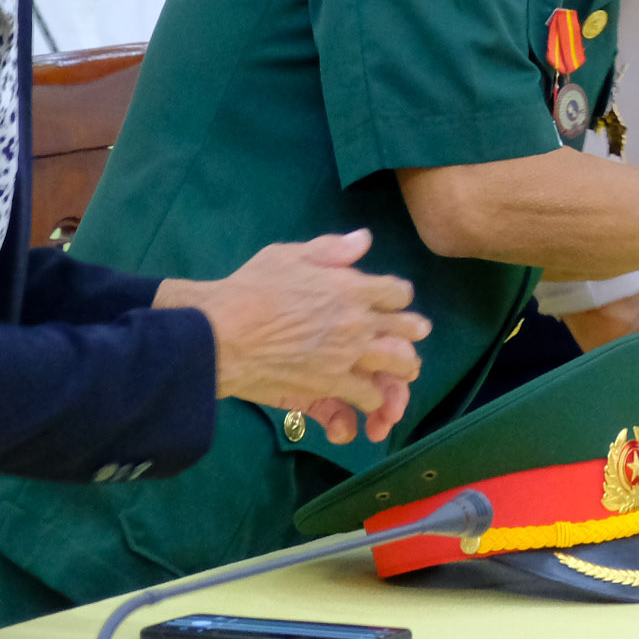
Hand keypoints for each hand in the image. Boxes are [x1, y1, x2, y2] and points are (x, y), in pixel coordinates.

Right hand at [166, 230, 429, 444]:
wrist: (223, 333)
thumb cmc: (250, 289)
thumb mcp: (289, 255)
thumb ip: (332, 248)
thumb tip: (364, 239)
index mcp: (352, 287)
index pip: (397, 292)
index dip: (399, 297)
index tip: (395, 301)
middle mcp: (358, 321)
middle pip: (405, 329)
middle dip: (412, 331)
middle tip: (416, 334)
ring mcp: (347, 355)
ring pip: (394, 364)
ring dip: (401, 368)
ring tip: (402, 371)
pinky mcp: (330, 384)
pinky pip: (366, 395)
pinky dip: (371, 399)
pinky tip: (369, 400)